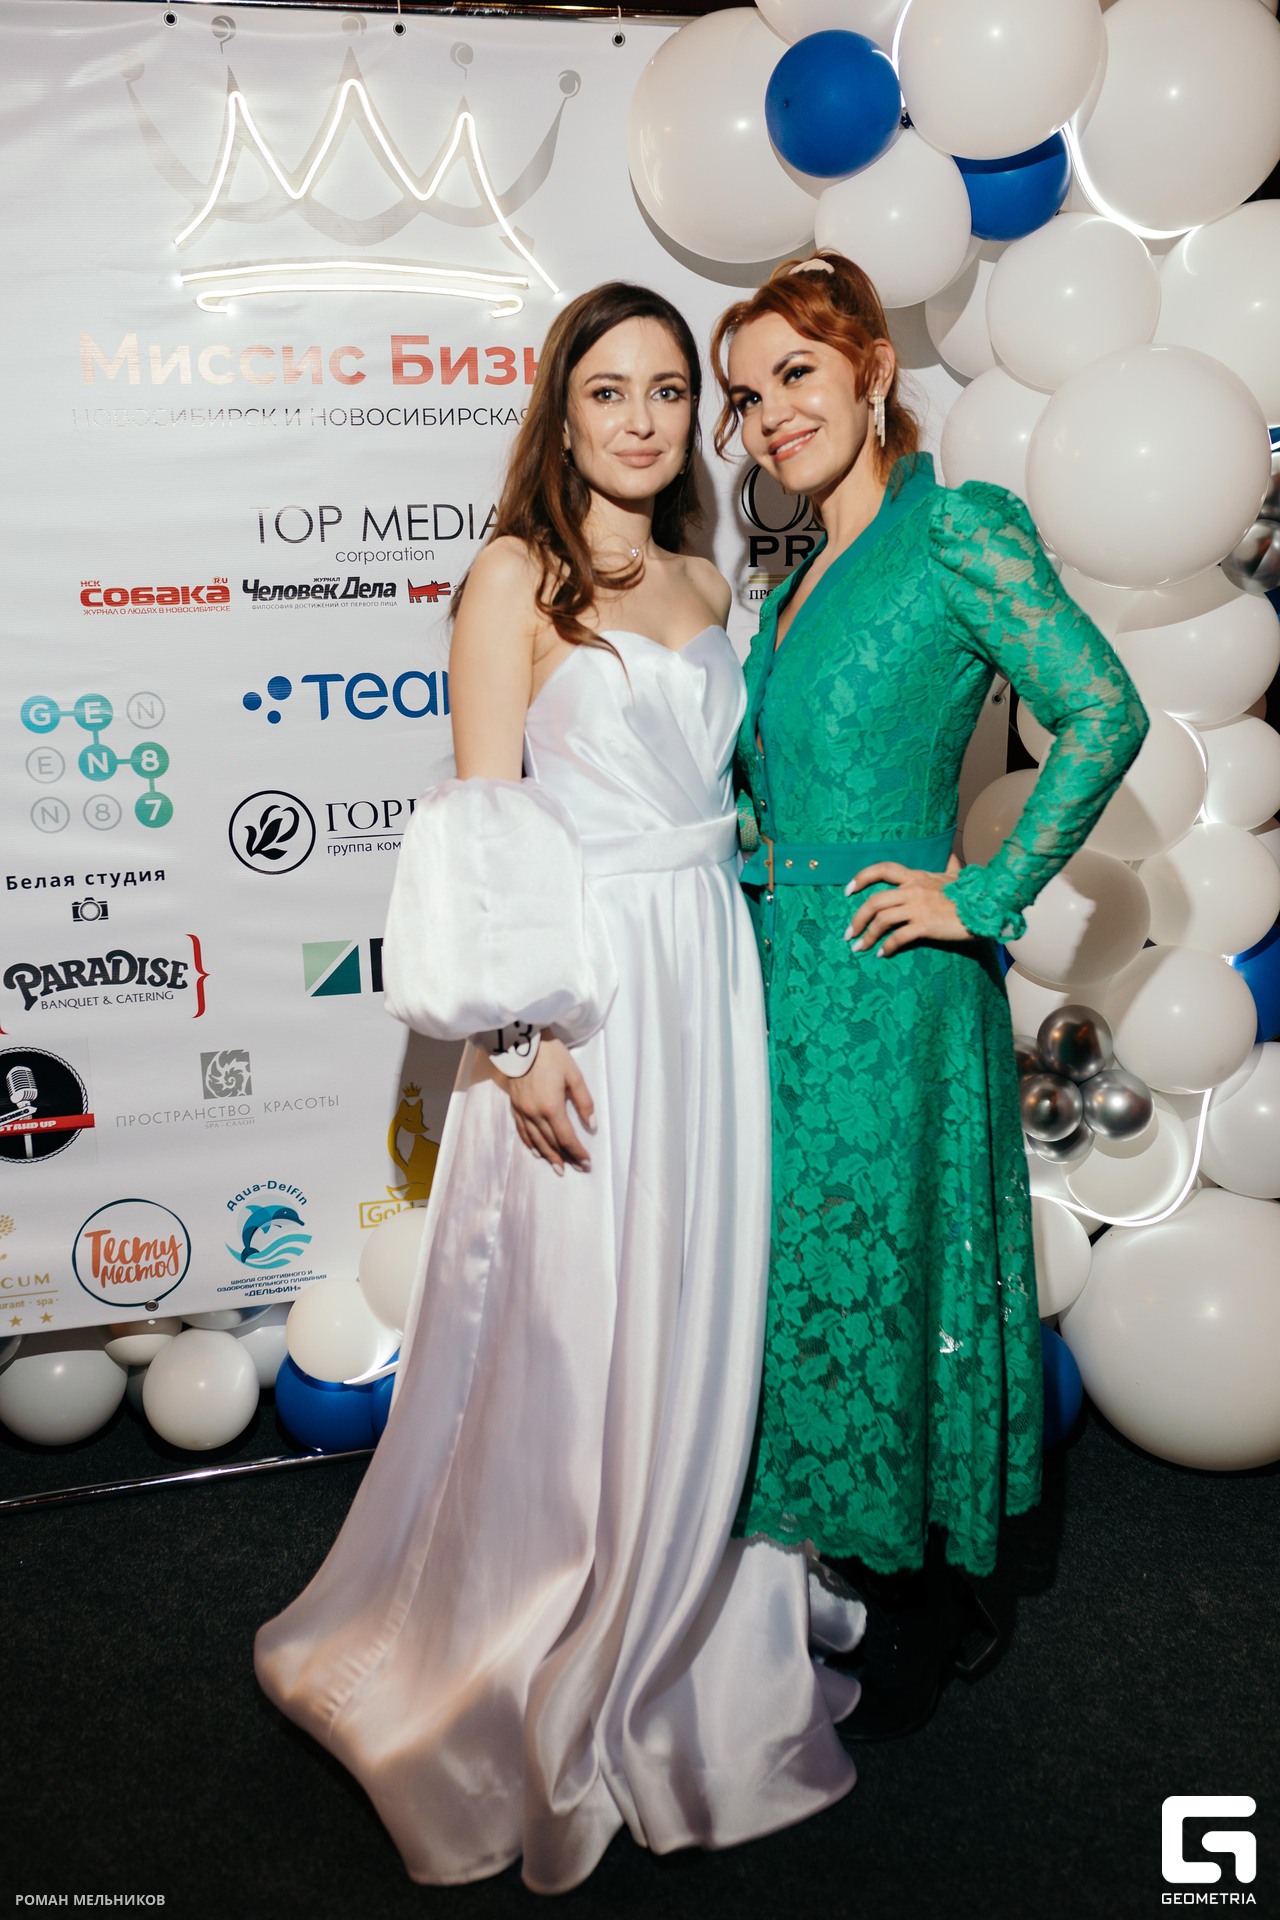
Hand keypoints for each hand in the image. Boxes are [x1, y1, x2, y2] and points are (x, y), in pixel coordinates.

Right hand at [499, 1036, 593, 1173]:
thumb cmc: (551, 1055)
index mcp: (551, 1107)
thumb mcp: (574, 1075)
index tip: (587, 1163)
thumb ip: (584, 1102)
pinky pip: (522, 1131)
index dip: (577, 1152)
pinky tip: (536, 1152)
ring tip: (558, 1168)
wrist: (521, 1040)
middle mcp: (534, 1114)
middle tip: (576, 1169)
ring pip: (536, 1140)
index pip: (566, 1137)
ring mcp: (522, 1111)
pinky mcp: (514, 1105)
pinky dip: (530, 1144)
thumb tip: (591, 1125)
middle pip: (551, 1142)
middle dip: (565, 1157)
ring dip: (548, 1156)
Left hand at [843, 856, 968, 957]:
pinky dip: (887, 947)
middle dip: (857, 918)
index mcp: (916, 877)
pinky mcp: (926, 925)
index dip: (862, 877)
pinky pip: (899, 937)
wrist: (987, 906)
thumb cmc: (972, 892)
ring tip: (859, 948)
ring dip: (867, 936)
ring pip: (882, 920)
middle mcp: (913, 890)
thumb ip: (949, 865)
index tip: (848, 890)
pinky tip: (883, 954)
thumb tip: (950, 855)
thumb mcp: (957, 875)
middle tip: (848, 934)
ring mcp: (918, 907)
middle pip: (874, 901)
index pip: (882, 869)